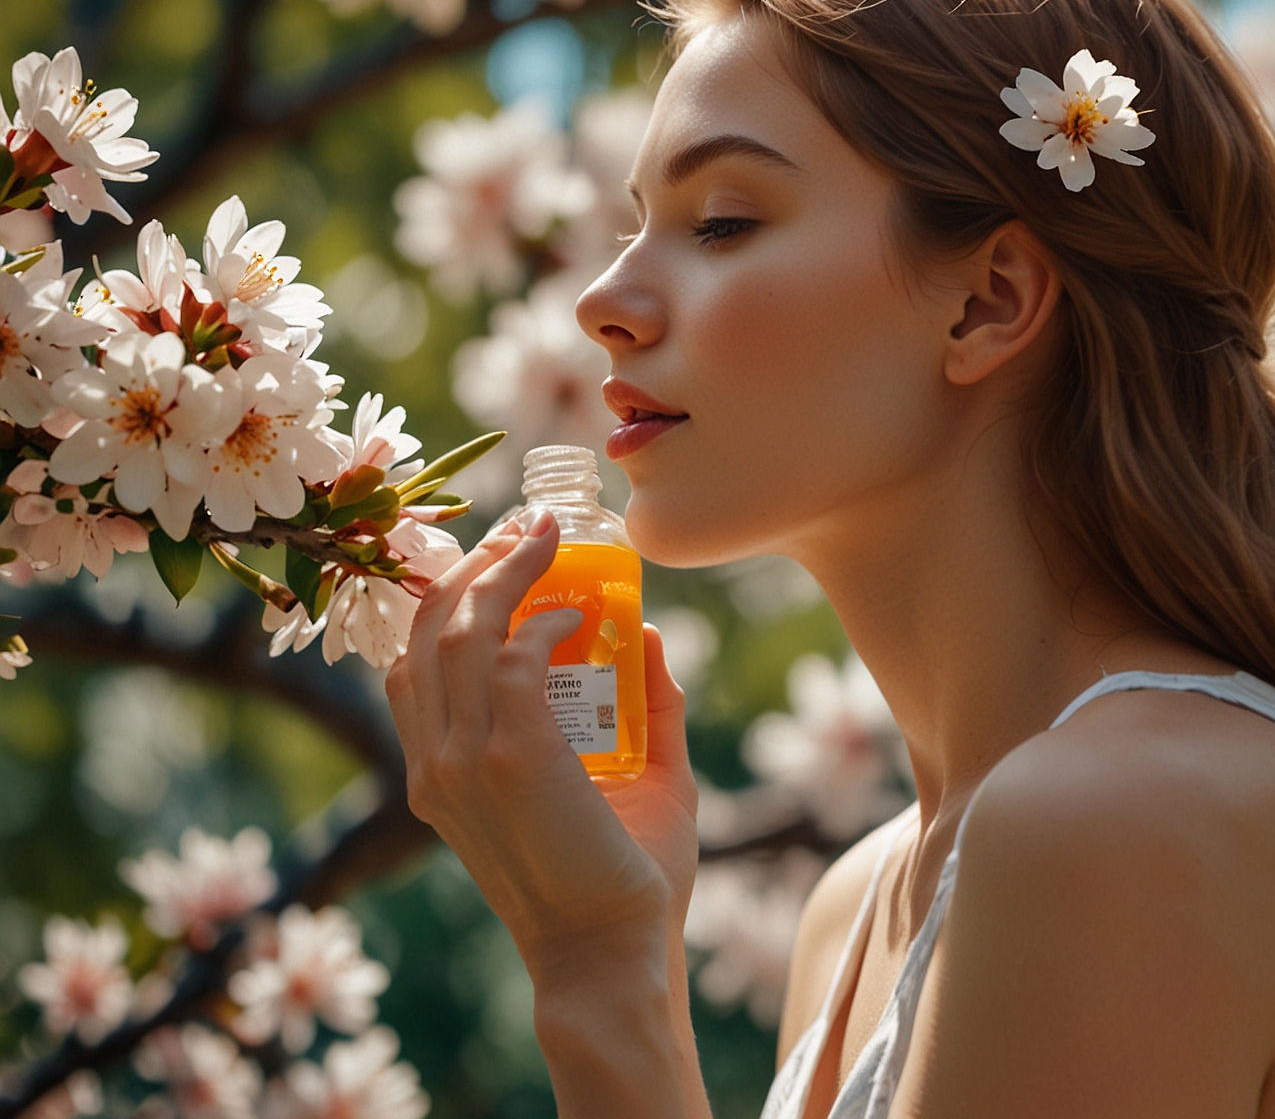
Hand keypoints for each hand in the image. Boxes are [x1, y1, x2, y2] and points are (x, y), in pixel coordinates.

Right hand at [385, 508, 699, 978]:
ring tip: (549, 539)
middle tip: (530, 528)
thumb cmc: (624, 880)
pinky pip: (513, 659)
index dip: (451, 597)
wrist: (616, 953)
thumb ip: (648, 709)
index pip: (414, 661)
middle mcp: (435, 763)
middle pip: (429, 630)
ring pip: (462, 631)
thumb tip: (653, 636)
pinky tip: (581, 616)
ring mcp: (464, 760)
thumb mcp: (636, 779)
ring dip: (506, 572)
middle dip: (477, 565)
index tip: (503, 556)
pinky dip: (545, 622)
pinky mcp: (511, 758)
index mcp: (440, 772)